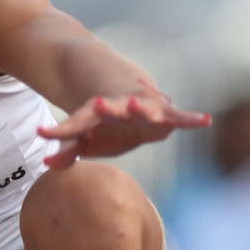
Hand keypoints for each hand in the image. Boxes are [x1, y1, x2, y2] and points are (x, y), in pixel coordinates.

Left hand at [38, 92, 210, 168]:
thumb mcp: (83, 133)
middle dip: (110, 107)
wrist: (122, 85)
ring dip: (145, 109)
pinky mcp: (164, 109)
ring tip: (146, 110)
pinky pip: (179, 116)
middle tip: (101, 104)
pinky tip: (205, 121)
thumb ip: (68, 148)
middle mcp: (120, 103)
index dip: (63, 130)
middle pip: (114, 106)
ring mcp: (144, 104)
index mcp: (97, 109)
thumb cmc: (101, 118)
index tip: (44, 132)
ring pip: (146, 107)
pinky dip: (190, 118)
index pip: (78, 121)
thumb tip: (47, 164)